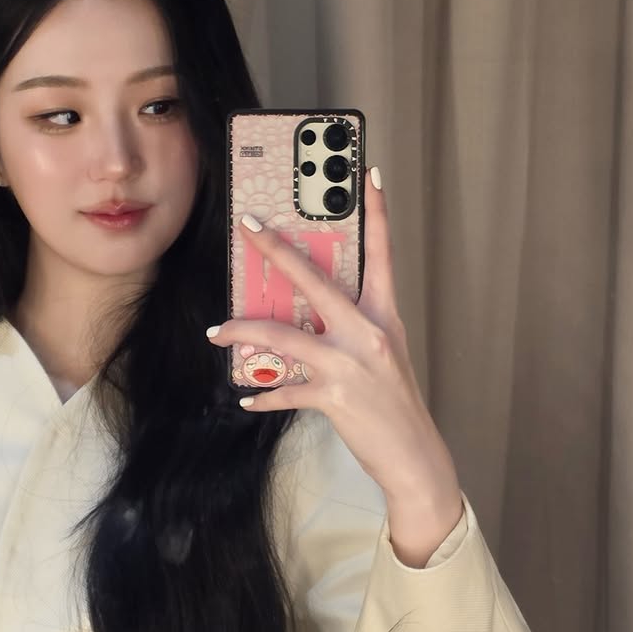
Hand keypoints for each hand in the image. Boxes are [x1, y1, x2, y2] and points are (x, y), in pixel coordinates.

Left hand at [207, 167, 462, 523]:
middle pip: (316, 281)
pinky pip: (286, 390)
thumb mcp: (382, 354)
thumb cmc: (394, 404)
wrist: (416, 457)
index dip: (377, 212)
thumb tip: (309, 311)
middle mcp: (369, 333)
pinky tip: (246, 397)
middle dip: (277, 251)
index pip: (383, 253)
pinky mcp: (335, 396)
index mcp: (385, 317)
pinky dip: (263, 394)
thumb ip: (352, 328)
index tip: (370, 173)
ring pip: (284, 336)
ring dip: (244, 331)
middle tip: (248, 226)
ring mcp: (351, 365)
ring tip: (216, 332)